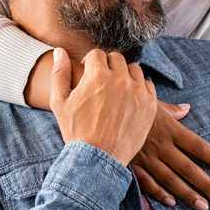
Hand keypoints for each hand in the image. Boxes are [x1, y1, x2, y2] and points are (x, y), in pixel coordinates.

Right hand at [50, 48, 157, 165]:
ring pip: (134, 70)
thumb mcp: (60, 102)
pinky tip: (129, 99)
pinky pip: (147, 85)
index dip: (90, 63)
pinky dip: (139, 89)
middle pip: (116, 58)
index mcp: (97, 75)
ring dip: (125, 75)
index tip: (89, 74)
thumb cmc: (76, 131)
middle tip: (102, 82)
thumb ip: (59, 73)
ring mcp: (137, 92)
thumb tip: (60, 51)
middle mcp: (119, 80)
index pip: (97, 54)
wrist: (98, 158)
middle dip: (108, 67)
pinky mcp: (150, 104)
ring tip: (116, 90)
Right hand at [130, 101, 209, 209]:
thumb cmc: (130, 103)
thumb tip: (186, 108)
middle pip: (188, 168)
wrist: (102, 108)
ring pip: (171, 179)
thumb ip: (172, 109)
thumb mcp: (153, 102)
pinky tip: (172, 202)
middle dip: (206, 185)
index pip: (198, 146)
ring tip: (203, 206)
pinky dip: (160, 193)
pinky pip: (148, 182)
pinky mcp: (132, 164)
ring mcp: (146, 157)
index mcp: (170, 128)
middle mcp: (161, 145)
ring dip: (188, 194)